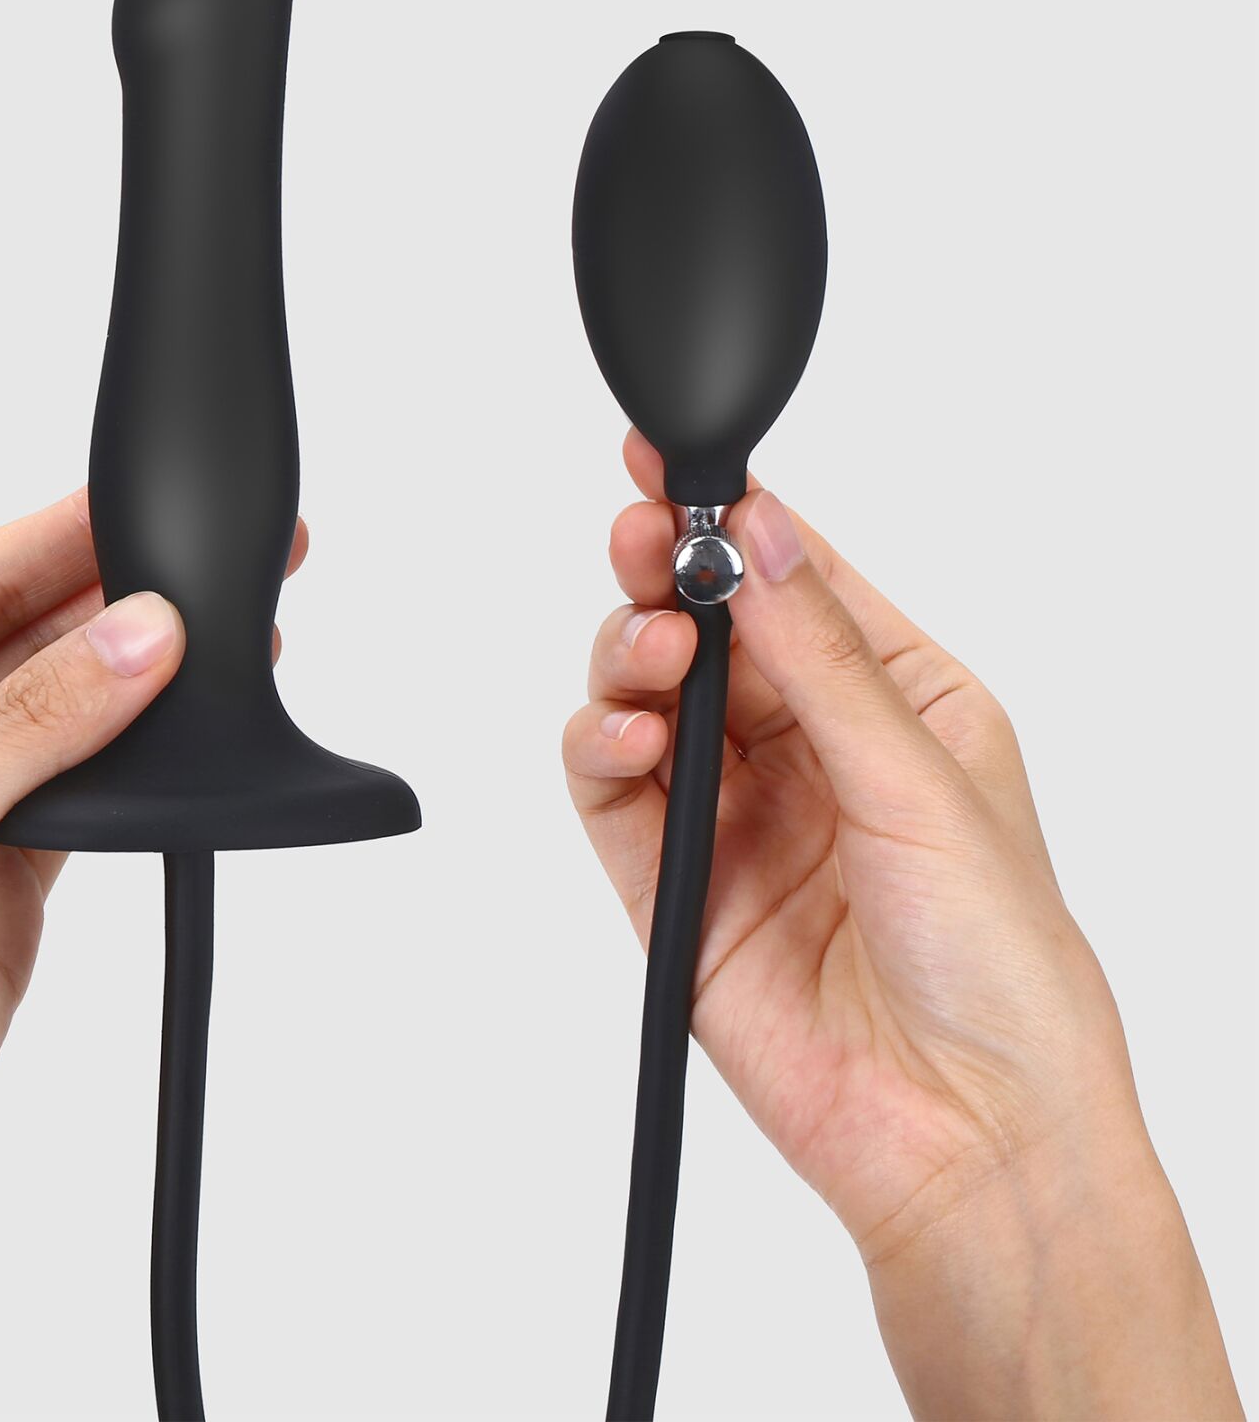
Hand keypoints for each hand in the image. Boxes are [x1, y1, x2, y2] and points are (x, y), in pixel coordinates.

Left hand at [0, 491, 303, 1420]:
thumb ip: (33, 727)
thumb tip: (138, 634)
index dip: (61, 540)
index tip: (146, 507)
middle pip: (23, 643)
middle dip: (117, 606)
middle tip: (219, 575)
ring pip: (63, 719)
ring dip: (137, 688)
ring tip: (228, 648)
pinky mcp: (1, 884)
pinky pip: (87, 797)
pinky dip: (139, 770)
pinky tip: (186, 739)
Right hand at [564, 431, 1241, 1420]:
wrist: (968, 1138)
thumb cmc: (1004, 968)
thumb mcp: (925, 782)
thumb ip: (821, 661)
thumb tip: (756, 541)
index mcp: (894, 700)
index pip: (793, 580)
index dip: (731, 517)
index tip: (673, 464)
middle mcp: (806, 747)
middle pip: (705, 625)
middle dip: (663, 573)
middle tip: (642, 541)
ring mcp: (736, 812)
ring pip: (646, 694)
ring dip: (629, 656)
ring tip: (649, 656)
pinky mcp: (675, 882)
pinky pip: (611, 790)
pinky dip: (598, 749)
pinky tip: (625, 737)